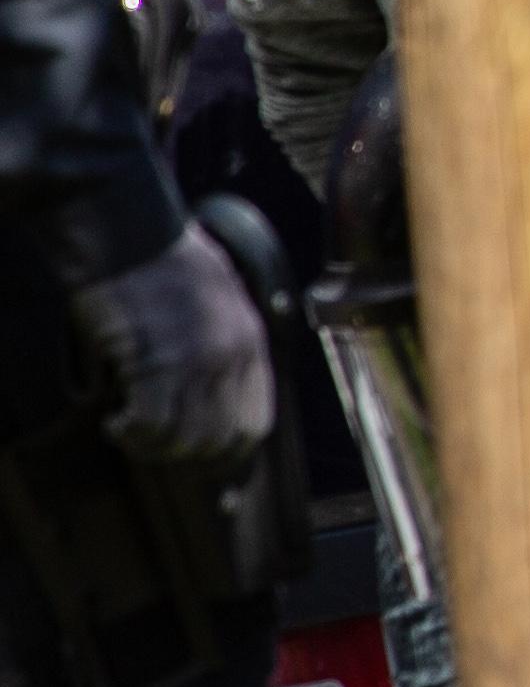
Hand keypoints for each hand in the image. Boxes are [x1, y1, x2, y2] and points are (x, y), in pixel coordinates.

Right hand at [72, 229, 267, 463]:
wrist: (129, 233)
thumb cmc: (159, 262)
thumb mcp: (213, 303)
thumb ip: (221, 346)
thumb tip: (208, 393)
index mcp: (252, 342)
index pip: (255, 422)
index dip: (224, 447)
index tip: (193, 449)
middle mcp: (233, 357)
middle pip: (223, 440)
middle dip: (186, 453)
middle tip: (153, 441)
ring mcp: (198, 362)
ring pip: (186, 440)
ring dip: (153, 446)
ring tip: (129, 430)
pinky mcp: (156, 364)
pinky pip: (151, 426)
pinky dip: (131, 433)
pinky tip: (116, 421)